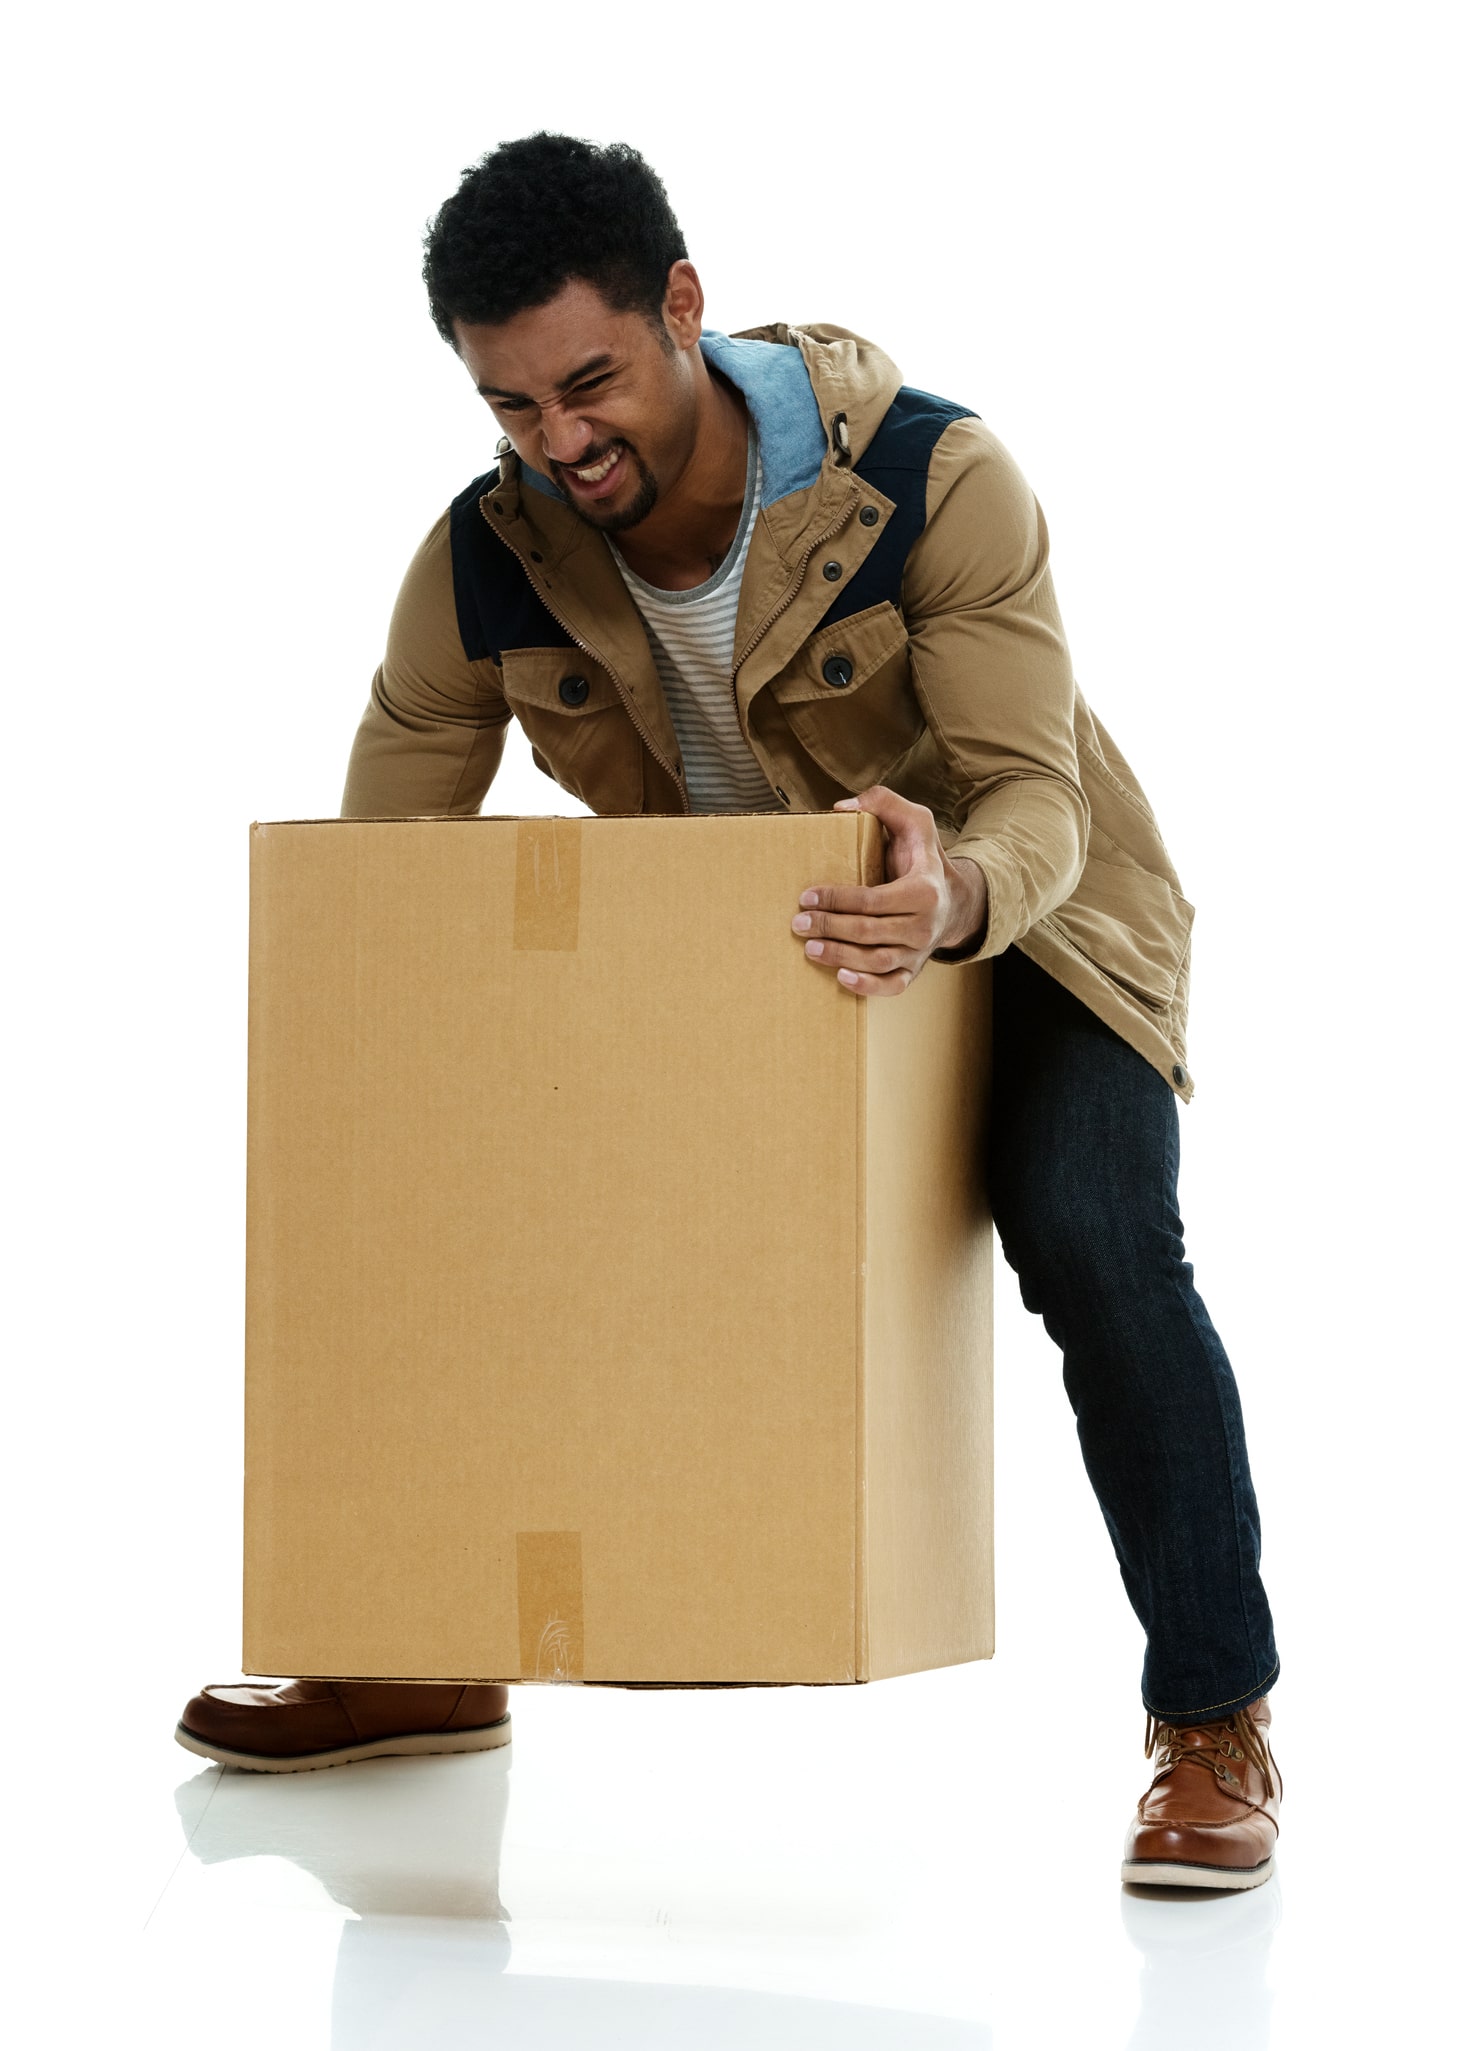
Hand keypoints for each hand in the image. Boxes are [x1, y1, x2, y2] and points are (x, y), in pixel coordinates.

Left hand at [791, 785, 988, 995]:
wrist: (953, 900)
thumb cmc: (923, 859)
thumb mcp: (915, 820)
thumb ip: (883, 802)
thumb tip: (841, 808)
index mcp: (924, 890)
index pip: (873, 900)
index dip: (837, 900)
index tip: (807, 897)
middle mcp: (925, 925)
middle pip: (870, 932)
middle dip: (830, 927)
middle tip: (798, 923)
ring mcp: (919, 951)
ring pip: (877, 961)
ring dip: (839, 956)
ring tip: (809, 949)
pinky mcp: (913, 970)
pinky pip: (892, 986)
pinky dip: (867, 986)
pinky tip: (840, 977)